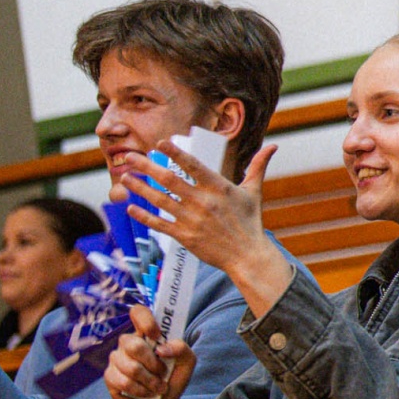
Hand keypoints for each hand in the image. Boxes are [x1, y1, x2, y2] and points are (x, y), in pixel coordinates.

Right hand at [103, 305, 193, 398]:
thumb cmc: (172, 378)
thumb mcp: (187, 363)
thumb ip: (182, 349)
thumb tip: (163, 348)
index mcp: (147, 334)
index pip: (138, 313)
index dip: (145, 321)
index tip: (156, 335)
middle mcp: (129, 343)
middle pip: (133, 345)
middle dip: (153, 364)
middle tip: (162, 373)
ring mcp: (117, 359)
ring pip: (131, 367)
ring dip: (149, 381)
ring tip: (157, 386)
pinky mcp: (110, 376)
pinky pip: (124, 382)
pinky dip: (140, 390)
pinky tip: (145, 392)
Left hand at [119, 142, 294, 314]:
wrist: (247, 255)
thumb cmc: (251, 222)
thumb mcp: (254, 192)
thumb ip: (258, 167)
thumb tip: (273, 147)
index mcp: (218, 187)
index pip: (193, 165)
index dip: (175, 153)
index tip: (159, 143)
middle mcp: (203, 201)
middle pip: (169, 179)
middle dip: (146, 166)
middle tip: (129, 156)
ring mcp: (192, 219)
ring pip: (159, 200)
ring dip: (139, 188)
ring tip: (125, 177)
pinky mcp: (185, 236)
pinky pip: (160, 224)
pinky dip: (144, 216)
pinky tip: (131, 208)